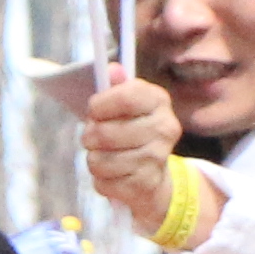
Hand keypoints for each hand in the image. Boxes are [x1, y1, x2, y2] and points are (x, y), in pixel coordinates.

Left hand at [78, 68, 183, 239]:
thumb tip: (112, 69)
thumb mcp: (123, 105)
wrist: (153, 175)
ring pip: (99, 160)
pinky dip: (101, 180)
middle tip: (92, 138)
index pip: (124, 97)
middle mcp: (165, 128)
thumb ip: (116, 86)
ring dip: (94, 159)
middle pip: (104, 133)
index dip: (99, 105)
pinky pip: (103, 182)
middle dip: (89, 137)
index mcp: (158, 100)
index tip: (93, 111)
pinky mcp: (146, 184)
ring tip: (104, 156)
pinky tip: (113, 175)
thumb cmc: (129, 131)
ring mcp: (157, 157)